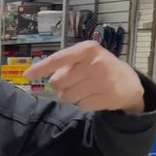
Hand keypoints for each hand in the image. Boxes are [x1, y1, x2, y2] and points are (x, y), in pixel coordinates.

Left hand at [23, 41, 144, 113]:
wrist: (129, 83)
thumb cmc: (101, 67)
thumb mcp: (87, 58)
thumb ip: (67, 65)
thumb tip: (52, 80)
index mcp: (88, 49)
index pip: (58, 58)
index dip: (41, 68)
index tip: (26, 75)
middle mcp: (94, 63)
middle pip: (58, 82)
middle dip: (61, 86)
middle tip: (76, 82)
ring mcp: (101, 81)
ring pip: (66, 96)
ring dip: (71, 96)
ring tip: (86, 89)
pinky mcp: (105, 97)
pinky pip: (79, 105)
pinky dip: (83, 104)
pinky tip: (94, 96)